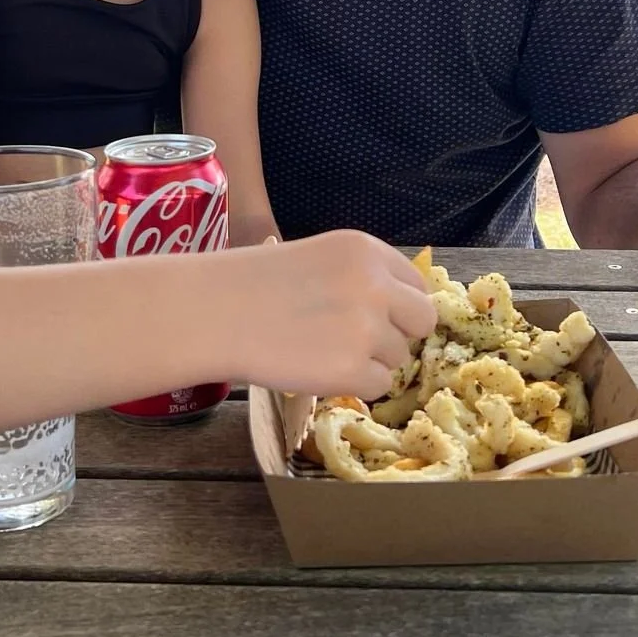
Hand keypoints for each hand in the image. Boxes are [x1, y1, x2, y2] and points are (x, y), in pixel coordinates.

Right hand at [223, 230, 435, 399]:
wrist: (215, 312)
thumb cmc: (255, 284)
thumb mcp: (320, 258)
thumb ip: (362, 277)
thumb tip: (398, 312)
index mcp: (367, 251)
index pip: (416, 284)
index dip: (399, 305)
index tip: (378, 317)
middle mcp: (375, 285)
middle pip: (422, 320)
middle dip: (399, 334)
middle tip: (361, 341)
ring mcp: (367, 328)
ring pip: (398, 357)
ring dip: (369, 361)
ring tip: (322, 351)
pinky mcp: (352, 369)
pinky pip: (378, 386)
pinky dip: (354, 385)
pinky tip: (319, 369)